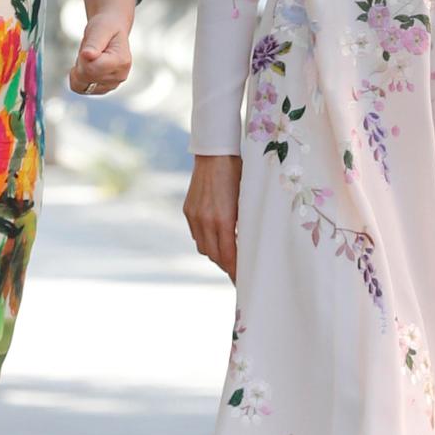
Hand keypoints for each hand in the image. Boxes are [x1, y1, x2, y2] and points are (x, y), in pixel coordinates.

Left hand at [68, 12, 131, 96]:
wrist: (111, 29)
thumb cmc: (105, 27)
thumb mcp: (99, 29)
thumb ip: (94, 43)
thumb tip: (87, 55)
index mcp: (121, 61)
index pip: (91, 69)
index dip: (83, 57)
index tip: (88, 48)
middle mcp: (120, 76)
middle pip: (85, 77)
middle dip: (81, 62)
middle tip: (88, 50)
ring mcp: (112, 85)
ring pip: (81, 86)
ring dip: (79, 70)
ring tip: (88, 58)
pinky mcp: (103, 89)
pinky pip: (81, 89)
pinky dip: (78, 78)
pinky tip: (85, 67)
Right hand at [184, 154, 240, 281]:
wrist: (215, 154)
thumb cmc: (238, 175)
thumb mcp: (246, 201)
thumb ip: (244, 226)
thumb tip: (246, 246)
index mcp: (223, 220)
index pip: (228, 257)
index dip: (236, 272)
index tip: (244, 280)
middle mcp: (205, 221)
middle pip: (215, 256)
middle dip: (227, 266)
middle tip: (239, 272)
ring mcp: (194, 216)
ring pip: (204, 248)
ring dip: (216, 254)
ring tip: (228, 255)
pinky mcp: (188, 211)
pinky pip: (196, 235)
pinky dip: (206, 240)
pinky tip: (216, 237)